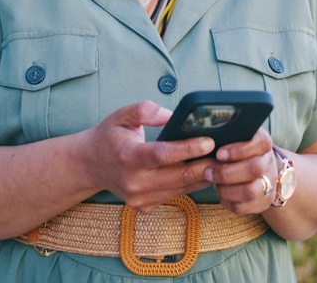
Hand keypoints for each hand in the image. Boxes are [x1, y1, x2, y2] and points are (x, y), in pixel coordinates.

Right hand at [81, 100, 215, 212]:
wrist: (90, 165)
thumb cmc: (110, 136)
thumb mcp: (122, 115)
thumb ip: (146, 110)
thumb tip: (172, 116)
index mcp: (128, 157)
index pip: (163, 155)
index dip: (188, 149)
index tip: (210, 141)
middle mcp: (134, 182)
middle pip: (178, 176)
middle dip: (205, 165)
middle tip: (226, 154)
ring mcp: (139, 198)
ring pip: (180, 189)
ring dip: (203, 177)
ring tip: (222, 162)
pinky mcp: (144, 206)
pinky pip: (174, 196)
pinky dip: (190, 185)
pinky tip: (203, 172)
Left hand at [204, 128, 278, 214]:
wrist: (257, 168)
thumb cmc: (237, 149)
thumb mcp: (236, 137)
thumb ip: (226, 135)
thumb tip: (204, 138)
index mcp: (263, 143)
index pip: (260, 143)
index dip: (239, 150)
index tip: (219, 154)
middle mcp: (269, 162)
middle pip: (255, 169)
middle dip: (227, 173)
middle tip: (208, 172)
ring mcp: (270, 183)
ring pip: (250, 191)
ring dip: (226, 189)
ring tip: (214, 184)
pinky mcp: (264, 201)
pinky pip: (244, 207)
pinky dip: (228, 202)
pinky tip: (222, 195)